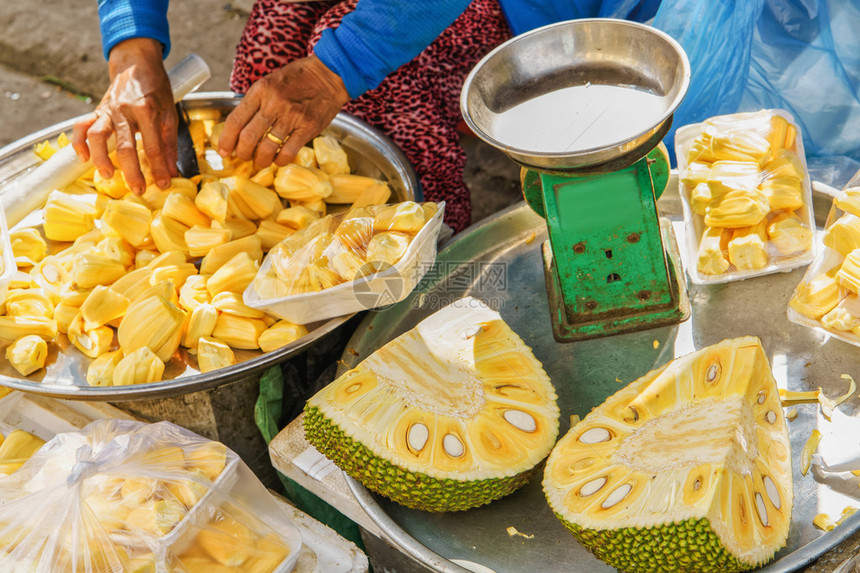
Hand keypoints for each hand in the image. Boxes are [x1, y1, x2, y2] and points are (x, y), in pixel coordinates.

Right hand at [72, 38, 176, 192]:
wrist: (135, 63)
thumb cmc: (156, 88)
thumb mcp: (170, 113)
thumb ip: (169, 143)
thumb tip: (171, 171)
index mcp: (147, 110)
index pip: (153, 146)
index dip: (158, 168)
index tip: (163, 184)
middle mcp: (124, 110)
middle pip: (125, 146)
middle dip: (131, 171)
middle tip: (138, 190)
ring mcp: (108, 110)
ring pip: (97, 136)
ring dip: (100, 158)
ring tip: (108, 175)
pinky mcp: (97, 110)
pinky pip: (81, 126)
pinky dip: (79, 143)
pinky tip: (83, 158)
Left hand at [218, 55, 349, 168]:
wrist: (329, 75)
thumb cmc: (299, 78)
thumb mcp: (270, 82)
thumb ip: (256, 102)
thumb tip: (240, 127)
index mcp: (261, 90)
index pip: (235, 119)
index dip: (226, 139)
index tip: (223, 150)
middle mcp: (274, 103)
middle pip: (248, 137)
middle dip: (242, 153)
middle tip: (243, 157)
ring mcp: (292, 117)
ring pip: (267, 148)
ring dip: (260, 160)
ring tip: (260, 162)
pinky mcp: (308, 128)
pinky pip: (288, 152)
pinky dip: (280, 161)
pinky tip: (278, 160)